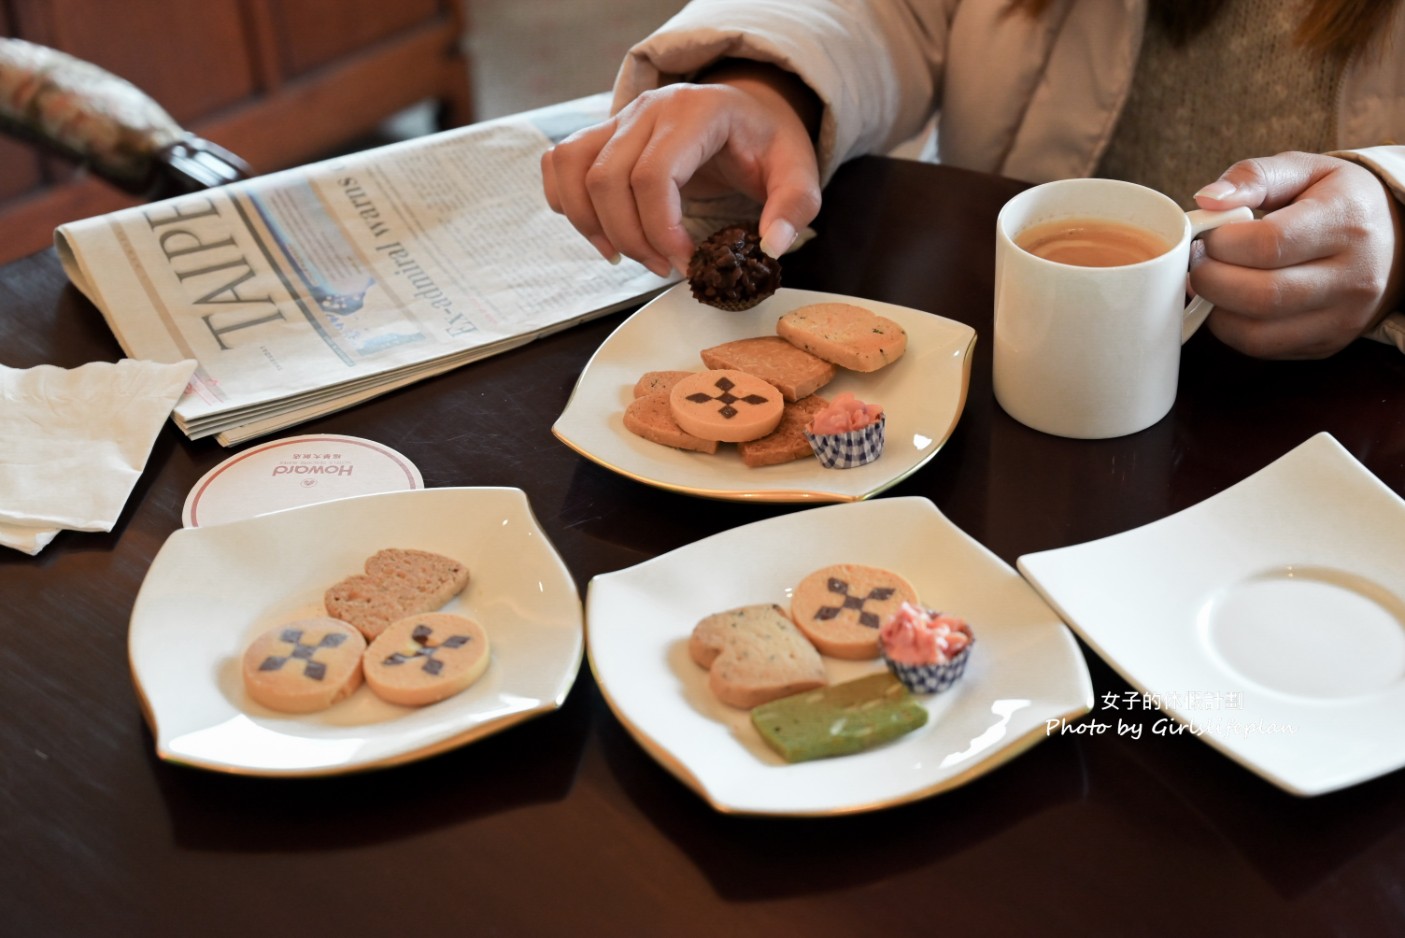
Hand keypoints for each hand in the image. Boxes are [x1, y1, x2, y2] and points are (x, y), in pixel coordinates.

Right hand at [540, 62, 821, 277]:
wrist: (747, 109)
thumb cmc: (767, 143)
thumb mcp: (799, 171)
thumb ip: (795, 207)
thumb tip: (772, 247)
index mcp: (695, 112)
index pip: (653, 176)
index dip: (661, 230)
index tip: (686, 264)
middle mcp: (648, 108)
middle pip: (607, 179)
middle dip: (630, 238)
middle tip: (663, 268)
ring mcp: (619, 118)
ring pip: (574, 169)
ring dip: (591, 225)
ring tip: (626, 256)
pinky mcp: (602, 134)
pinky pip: (560, 163)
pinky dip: (567, 202)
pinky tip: (599, 230)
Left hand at [1190, 151, 1403, 358]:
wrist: (1395, 238)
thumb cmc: (1337, 200)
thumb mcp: (1304, 169)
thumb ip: (1253, 176)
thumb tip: (1206, 199)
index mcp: (1346, 221)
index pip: (1269, 245)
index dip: (1221, 244)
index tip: (1208, 235)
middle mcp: (1353, 276)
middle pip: (1261, 296)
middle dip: (1210, 280)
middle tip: (1200, 262)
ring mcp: (1343, 317)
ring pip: (1257, 333)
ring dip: (1216, 310)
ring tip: (1213, 282)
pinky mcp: (1328, 344)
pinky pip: (1263, 349)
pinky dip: (1232, 329)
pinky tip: (1231, 303)